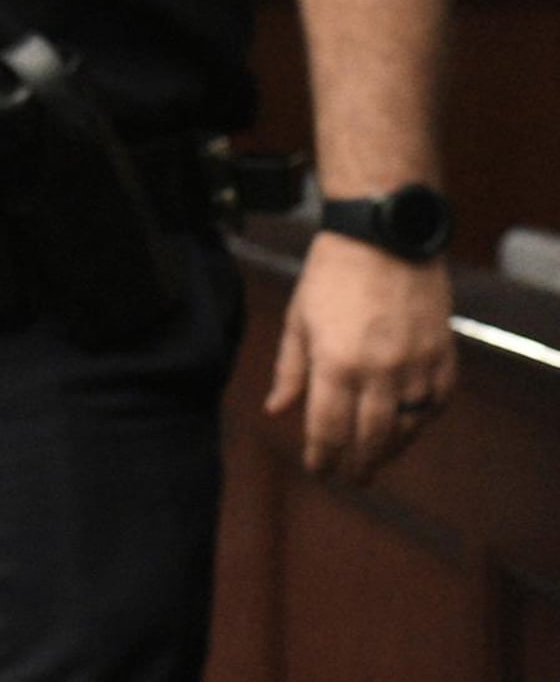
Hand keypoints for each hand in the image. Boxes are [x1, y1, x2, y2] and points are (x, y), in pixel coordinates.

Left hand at [264, 234, 455, 483]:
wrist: (384, 239)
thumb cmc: (331, 277)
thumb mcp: (298, 320)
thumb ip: (290, 370)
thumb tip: (275, 409)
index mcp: (335, 364)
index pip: (328, 429)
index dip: (322, 457)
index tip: (318, 471)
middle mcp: (379, 372)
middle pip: (370, 438)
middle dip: (358, 465)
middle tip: (351, 479)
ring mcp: (416, 366)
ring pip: (407, 427)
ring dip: (390, 450)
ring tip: (376, 460)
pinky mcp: (443, 356)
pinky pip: (436, 403)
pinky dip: (422, 421)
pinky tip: (408, 428)